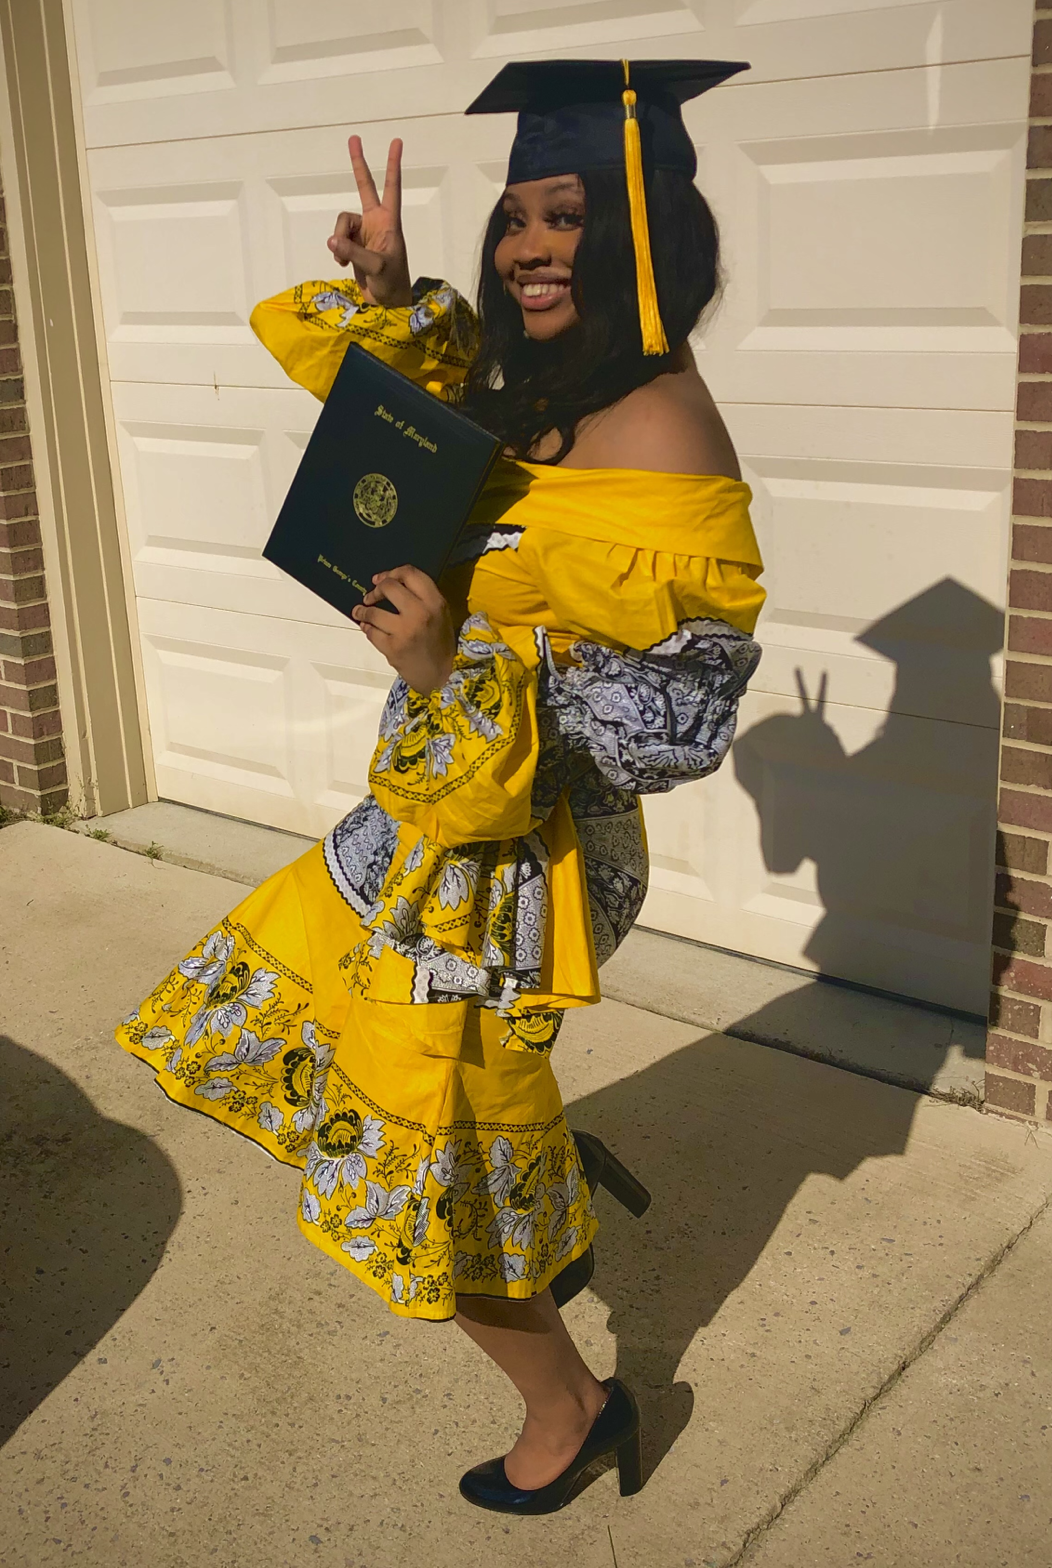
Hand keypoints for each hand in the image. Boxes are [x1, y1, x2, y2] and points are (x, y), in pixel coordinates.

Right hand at [328, 136, 411, 307]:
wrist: (387, 304)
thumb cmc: (392, 284)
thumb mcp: (376, 268)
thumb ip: (354, 253)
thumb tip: (332, 241)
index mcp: (389, 222)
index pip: (391, 188)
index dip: (392, 165)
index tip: (396, 142)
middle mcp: (376, 222)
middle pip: (364, 187)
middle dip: (358, 164)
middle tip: (353, 138)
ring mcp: (363, 233)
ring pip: (341, 224)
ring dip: (339, 241)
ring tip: (344, 260)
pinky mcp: (352, 245)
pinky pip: (337, 240)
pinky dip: (337, 251)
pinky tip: (343, 265)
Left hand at [352, 566, 455, 694]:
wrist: (443, 677)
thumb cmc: (440, 644)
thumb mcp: (440, 614)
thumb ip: (421, 597)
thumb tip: (390, 583)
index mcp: (435, 602)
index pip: (410, 573)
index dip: (391, 572)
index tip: (381, 579)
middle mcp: (421, 613)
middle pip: (389, 587)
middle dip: (375, 590)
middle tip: (370, 596)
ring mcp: (405, 631)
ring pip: (374, 612)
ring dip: (363, 611)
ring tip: (361, 613)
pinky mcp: (393, 648)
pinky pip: (372, 633)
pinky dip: (368, 630)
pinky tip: (369, 629)